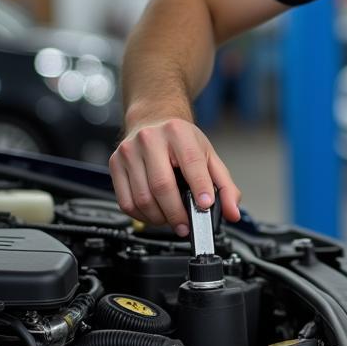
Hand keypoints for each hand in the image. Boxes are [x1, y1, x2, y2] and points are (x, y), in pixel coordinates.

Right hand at [109, 118, 241, 235]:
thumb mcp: (208, 155)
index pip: (191, 163)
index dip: (199, 188)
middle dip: (177, 213)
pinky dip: (142, 216)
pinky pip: (126, 202)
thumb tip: (232, 211)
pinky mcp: (114, 164)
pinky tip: (154, 214)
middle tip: (186, 225)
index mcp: (178, 133)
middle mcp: (150, 139)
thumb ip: (224, 185)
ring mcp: (129, 151)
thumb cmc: (181, 140)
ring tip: (171, 220)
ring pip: (142, 198)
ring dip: (159, 218)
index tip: (205, 206)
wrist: (153, 120)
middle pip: (162, 186)